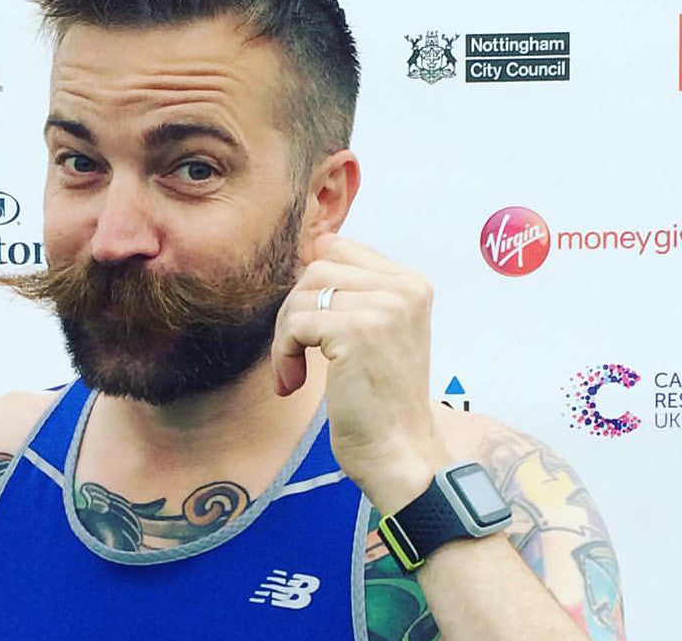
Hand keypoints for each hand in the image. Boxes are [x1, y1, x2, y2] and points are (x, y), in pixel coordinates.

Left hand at [271, 234, 449, 512]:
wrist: (398, 452)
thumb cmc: (380, 399)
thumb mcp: (379, 332)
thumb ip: (356, 289)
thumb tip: (317, 244)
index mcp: (412, 284)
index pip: (340, 250)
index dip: (312, 287)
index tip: (310, 328)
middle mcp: (404, 289)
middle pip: (316, 271)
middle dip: (293, 312)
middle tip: (294, 354)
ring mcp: (383, 308)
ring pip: (301, 296)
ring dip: (285, 337)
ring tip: (293, 372)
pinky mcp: (356, 331)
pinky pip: (295, 325)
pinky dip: (283, 355)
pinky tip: (293, 383)